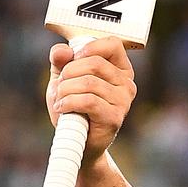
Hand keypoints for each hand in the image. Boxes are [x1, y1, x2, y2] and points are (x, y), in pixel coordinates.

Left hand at [46, 36, 135, 166]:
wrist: (76, 142)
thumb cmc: (73, 109)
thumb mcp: (64, 80)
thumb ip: (61, 62)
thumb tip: (61, 50)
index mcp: (119, 69)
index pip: (112, 44)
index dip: (88, 48)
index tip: (72, 60)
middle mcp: (126, 83)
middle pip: (94, 63)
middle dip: (68, 73)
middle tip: (60, 87)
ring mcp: (123, 101)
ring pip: (88, 82)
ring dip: (65, 90)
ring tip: (60, 100)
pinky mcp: (114, 117)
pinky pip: (88, 101)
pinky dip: (68, 102)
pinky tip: (62, 108)